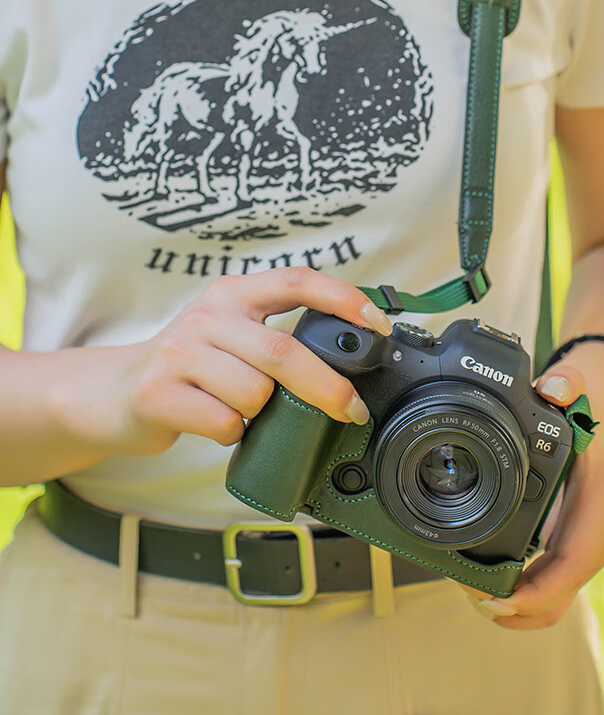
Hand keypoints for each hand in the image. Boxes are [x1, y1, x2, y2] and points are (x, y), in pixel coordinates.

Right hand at [52, 267, 392, 456]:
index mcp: (234, 295)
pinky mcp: (158, 392)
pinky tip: (216, 424)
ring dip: (262, 413)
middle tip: (352, 410)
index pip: (297, 281)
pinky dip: (233, 433)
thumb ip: (276, 338)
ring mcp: (179, 352)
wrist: (114, 391)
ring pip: (255, 393)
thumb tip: (345, 368)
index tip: (378, 324)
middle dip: (327, 388)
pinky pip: (225, 422)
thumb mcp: (230, 334)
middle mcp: (208, 316)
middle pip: (284, 351)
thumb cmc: (190, 366)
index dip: (343, 299)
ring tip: (242, 410)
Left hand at [466, 352, 603, 629]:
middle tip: (476, 601)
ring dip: (521, 609)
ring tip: (478, 601)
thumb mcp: (572, 390)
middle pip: (564, 590)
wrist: (595, 413)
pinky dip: (527, 598)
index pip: (574, 560)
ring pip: (559, 596)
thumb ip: (566, 383)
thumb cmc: (577, 409)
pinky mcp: (572, 548)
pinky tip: (498, 598)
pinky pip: (553, 586)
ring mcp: (587, 543)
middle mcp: (598, 529)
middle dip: (522, 608)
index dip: (541, 589)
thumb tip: (557, 388)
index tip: (504, 600)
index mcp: (598, 500)